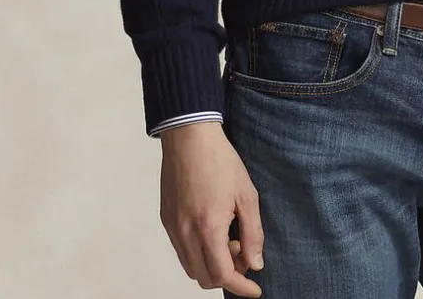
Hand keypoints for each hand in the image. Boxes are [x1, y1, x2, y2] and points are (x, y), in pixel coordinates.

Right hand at [159, 121, 264, 295]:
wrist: (190, 138)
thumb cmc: (221, 161)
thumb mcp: (246, 195)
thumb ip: (253, 233)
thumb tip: (255, 264)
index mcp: (208, 227)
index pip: (223, 275)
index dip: (241, 287)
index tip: (254, 289)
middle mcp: (186, 233)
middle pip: (205, 278)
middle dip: (227, 275)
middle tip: (243, 253)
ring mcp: (172, 228)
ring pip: (191, 267)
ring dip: (211, 265)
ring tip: (229, 240)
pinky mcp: (166, 220)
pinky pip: (181, 251)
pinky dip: (198, 253)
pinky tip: (213, 231)